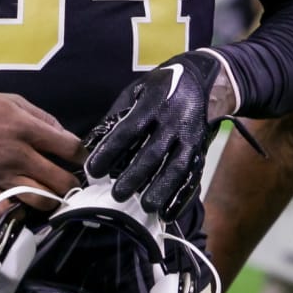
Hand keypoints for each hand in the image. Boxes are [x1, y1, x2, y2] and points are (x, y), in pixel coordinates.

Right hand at [0, 88, 84, 208]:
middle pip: (59, 179)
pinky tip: (25, 206)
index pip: (68, 147)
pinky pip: (7, 209)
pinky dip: (19, 211)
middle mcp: (17, 156)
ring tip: (56, 197)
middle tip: (74, 183)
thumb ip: (41, 117)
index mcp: (26, 129)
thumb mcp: (13, 101)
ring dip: (53, 201)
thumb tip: (63, 133)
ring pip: (38, 199)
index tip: (83, 158)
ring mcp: (1, 176)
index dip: (82, 155)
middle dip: (72, 184)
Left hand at [83, 50, 223, 220]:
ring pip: (177, 167)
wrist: (202, 79)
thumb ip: (116, 116)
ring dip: (162, 189)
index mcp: (154, 104)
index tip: (93, 170)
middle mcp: (174, 121)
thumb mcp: (137, 91)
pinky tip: (169, 212)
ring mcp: (191, 137)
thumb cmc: (161, 87)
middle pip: (154, 152)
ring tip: (145, 207)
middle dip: (136, 175)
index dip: (110, 150)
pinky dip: (182, 196)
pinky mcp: (201, 150)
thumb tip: (90, 143)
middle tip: (117, 195)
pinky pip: (193, 176)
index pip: (129, 130)